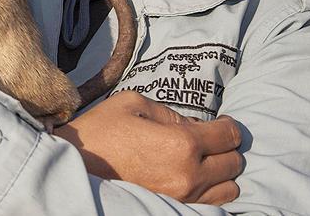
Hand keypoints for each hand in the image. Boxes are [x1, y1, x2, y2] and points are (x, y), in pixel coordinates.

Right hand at [53, 90, 241, 204]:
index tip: (220, 123)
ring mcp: (182, 197)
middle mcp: (189, 175)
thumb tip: (195, 125)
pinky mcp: (173, 209)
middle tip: (207, 140)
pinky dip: (210, 191)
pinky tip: (194, 177)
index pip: (229, 135)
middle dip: (225, 148)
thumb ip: (172, 112)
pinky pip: (212, 205)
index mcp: (182, 143)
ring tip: (202, 161)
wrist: (75, 167)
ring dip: (221, 173)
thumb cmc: (102, 131)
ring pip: (229, 189)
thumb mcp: (134, 104)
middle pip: (234, 163)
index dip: (227, 125)